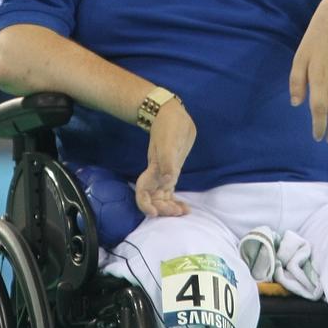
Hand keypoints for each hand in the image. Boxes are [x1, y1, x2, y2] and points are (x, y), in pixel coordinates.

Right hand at [134, 99, 195, 216]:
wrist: (172, 114)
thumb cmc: (169, 125)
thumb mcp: (168, 142)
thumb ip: (167, 162)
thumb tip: (168, 181)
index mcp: (153, 168)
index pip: (142, 191)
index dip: (145, 204)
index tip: (154, 213)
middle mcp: (157, 173)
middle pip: (153, 198)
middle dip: (163, 209)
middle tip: (178, 213)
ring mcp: (164, 172)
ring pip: (161, 197)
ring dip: (169, 207)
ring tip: (183, 212)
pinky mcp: (171, 170)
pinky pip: (169, 191)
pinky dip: (175, 201)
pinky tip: (184, 207)